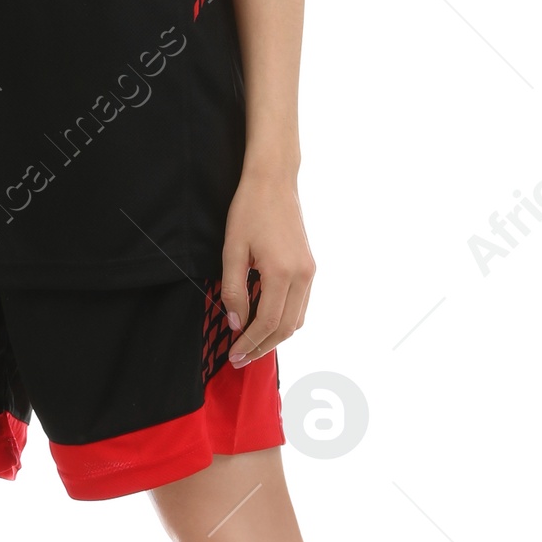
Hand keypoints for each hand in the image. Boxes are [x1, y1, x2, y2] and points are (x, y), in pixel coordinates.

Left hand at [221, 165, 313, 365]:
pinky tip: (265, 325)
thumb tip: (236, 323)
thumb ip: (233, 290)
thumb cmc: (248, 211)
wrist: (274, 182)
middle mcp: (303, 276)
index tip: (232, 355)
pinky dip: (284, 321)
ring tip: (250, 346)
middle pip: (285, 328)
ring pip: (297, 320)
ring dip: (274, 338)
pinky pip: (301, 305)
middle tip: (239, 359)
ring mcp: (310, 272)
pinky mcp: (310, 267)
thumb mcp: (231, 250)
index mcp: (282, 272)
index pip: (266, 322)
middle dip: (262, 347)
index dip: (249, 343)